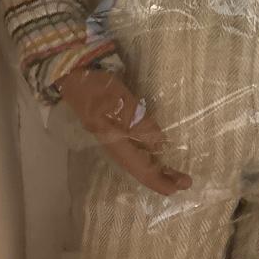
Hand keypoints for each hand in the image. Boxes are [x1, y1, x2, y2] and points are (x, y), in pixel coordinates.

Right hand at [58, 68, 192, 195]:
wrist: (73, 70)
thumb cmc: (97, 86)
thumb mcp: (120, 103)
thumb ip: (140, 124)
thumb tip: (159, 144)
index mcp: (114, 142)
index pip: (141, 169)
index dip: (160, 180)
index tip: (180, 187)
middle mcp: (114, 142)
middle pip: (140, 167)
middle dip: (162, 176)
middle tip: (185, 181)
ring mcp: (113, 133)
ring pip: (138, 157)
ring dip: (157, 166)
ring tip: (175, 171)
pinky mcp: (115, 121)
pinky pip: (136, 145)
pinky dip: (149, 152)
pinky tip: (156, 148)